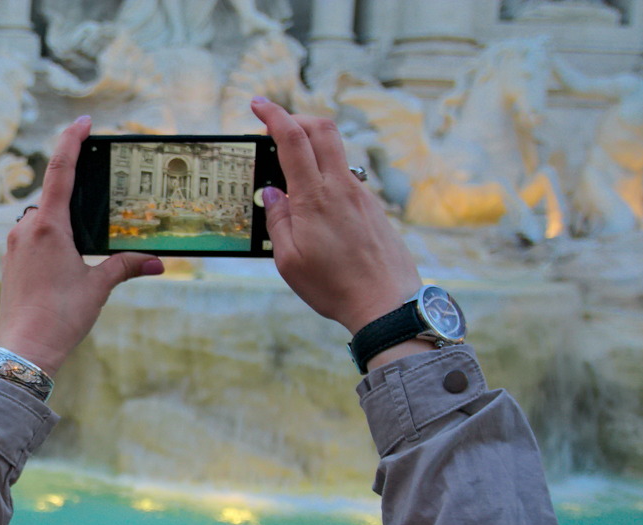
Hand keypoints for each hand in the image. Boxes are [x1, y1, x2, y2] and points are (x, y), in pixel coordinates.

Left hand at [0, 116, 163, 376]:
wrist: (24, 350)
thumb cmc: (61, 318)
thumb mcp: (99, 287)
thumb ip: (126, 266)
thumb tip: (159, 262)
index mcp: (48, 226)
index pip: (59, 169)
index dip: (71, 140)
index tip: (84, 121)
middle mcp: (24, 229)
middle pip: (52, 194)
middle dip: (75, 188)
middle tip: (101, 185)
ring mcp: (14, 245)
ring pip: (41, 217)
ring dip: (63, 217)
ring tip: (88, 231)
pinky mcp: (10, 261)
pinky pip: (32, 236)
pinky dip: (51, 235)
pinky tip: (68, 254)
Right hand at [251, 98, 424, 347]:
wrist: (385, 301)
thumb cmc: (333, 286)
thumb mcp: (289, 260)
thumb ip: (278, 220)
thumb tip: (272, 193)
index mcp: (315, 197)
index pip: (292, 139)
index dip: (273, 114)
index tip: (257, 104)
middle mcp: (341, 187)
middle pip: (322, 128)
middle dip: (296, 117)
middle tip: (275, 127)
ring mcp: (360, 194)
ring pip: (337, 149)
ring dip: (313, 143)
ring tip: (291, 165)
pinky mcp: (371, 206)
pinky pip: (345, 175)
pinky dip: (326, 171)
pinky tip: (315, 199)